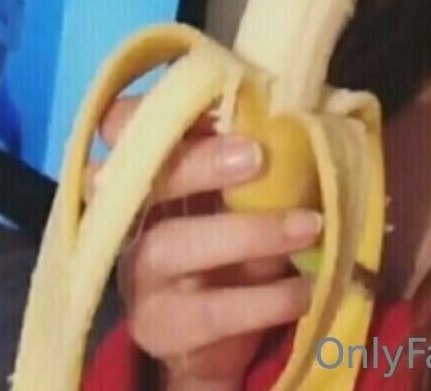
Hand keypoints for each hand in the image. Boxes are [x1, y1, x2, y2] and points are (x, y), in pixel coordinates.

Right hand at [82, 96, 323, 389]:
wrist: (220, 332)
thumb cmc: (237, 233)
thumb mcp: (244, 187)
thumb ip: (253, 148)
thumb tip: (302, 110)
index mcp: (151, 166)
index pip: (121, 124)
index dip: (150, 109)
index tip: (211, 98)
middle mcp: (130, 213)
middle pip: (140, 178)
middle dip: (198, 162)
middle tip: (259, 156)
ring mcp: (137, 272)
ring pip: (170, 244)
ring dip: (246, 232)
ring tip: (309, 226)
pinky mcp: (157, 326)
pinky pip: (207, 311)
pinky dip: (264, 298)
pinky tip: (304, 287)